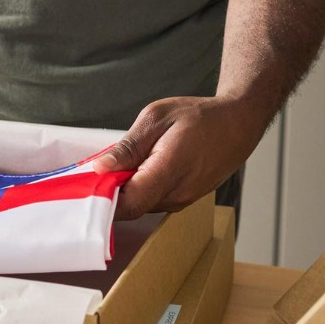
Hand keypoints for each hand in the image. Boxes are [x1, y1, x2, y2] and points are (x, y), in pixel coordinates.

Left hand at [94, 96, 272, 220]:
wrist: (238, 124)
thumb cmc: (200, 116)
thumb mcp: (157, 117)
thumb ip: (129, 146)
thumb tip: (101, 168)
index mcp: (169, 170)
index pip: (128, 204)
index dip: (103, 199)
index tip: (86, 185)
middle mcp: (177, 194)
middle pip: (131, 207)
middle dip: (111, 192)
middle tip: (99, 169)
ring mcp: (182, 201)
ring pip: (142, 204)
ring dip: (128, 189)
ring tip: (125, 163)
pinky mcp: (184, 200)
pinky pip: (154, 200)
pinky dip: (142, 188)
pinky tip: (142, 168)